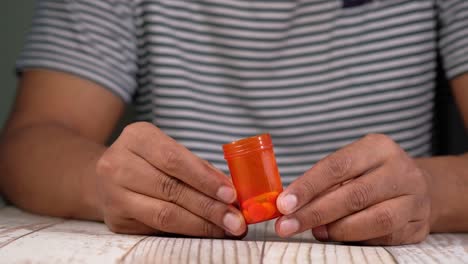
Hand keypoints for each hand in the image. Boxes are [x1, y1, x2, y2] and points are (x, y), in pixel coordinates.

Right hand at [95, 122, 245, 236]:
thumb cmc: (149, 160)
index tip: (231, 194)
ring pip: (164, 214)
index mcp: (137, 138)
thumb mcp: (169, 151)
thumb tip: (231, 192)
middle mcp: (118, 164)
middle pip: (171, 189)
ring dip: (200, 224)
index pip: (174, 160)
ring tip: (225, 228)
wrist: (107, 175)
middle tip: (236, 220)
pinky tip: (204, 231)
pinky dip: (185, 232)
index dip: (205, 179)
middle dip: (209, 207)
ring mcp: (113, 194)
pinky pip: (156, 229)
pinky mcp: (116, 220)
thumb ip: (198, 168)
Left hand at [275, 134, 430, 244]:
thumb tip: (290, 206)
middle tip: (287, 226)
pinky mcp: (420, 225)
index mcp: (378, 147)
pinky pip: (387, 237)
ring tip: (316, 232)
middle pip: (355, 195)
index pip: (337, 167)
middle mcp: (401, 169)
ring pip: (376, 219)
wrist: (414, 184)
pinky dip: (359, 240)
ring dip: (339, 229)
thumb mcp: (349, 166)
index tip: (283, 205)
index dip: (308, 187)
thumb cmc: (369, 174)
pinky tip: (340, 237)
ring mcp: (415, 198)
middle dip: (315, 213)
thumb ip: (323, 183)